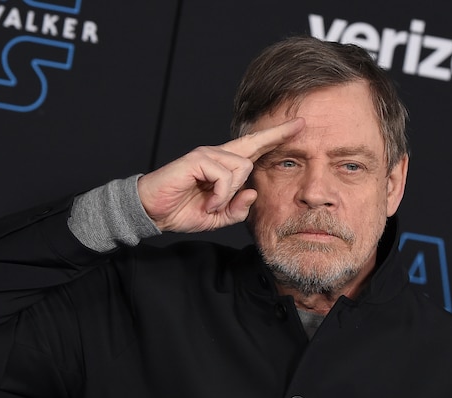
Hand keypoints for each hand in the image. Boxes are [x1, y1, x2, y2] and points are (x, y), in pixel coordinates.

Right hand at [137, 118, 304, 232]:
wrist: (152, 211)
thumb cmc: (181, 210)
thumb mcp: (216, 217)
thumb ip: (237, 209)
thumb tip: (253, 193)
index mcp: (223, 166)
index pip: (254, 146)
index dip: (276, 136)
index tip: (299, 125)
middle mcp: (217, 155)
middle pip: (252, 150)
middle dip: (266, 151)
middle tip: (272, 151)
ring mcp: (207, 154)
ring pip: (241, 168)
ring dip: (228, 194)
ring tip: (210, 205)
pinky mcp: (197, 159)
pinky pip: (224, 176)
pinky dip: (219, 195)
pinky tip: (207, 203)